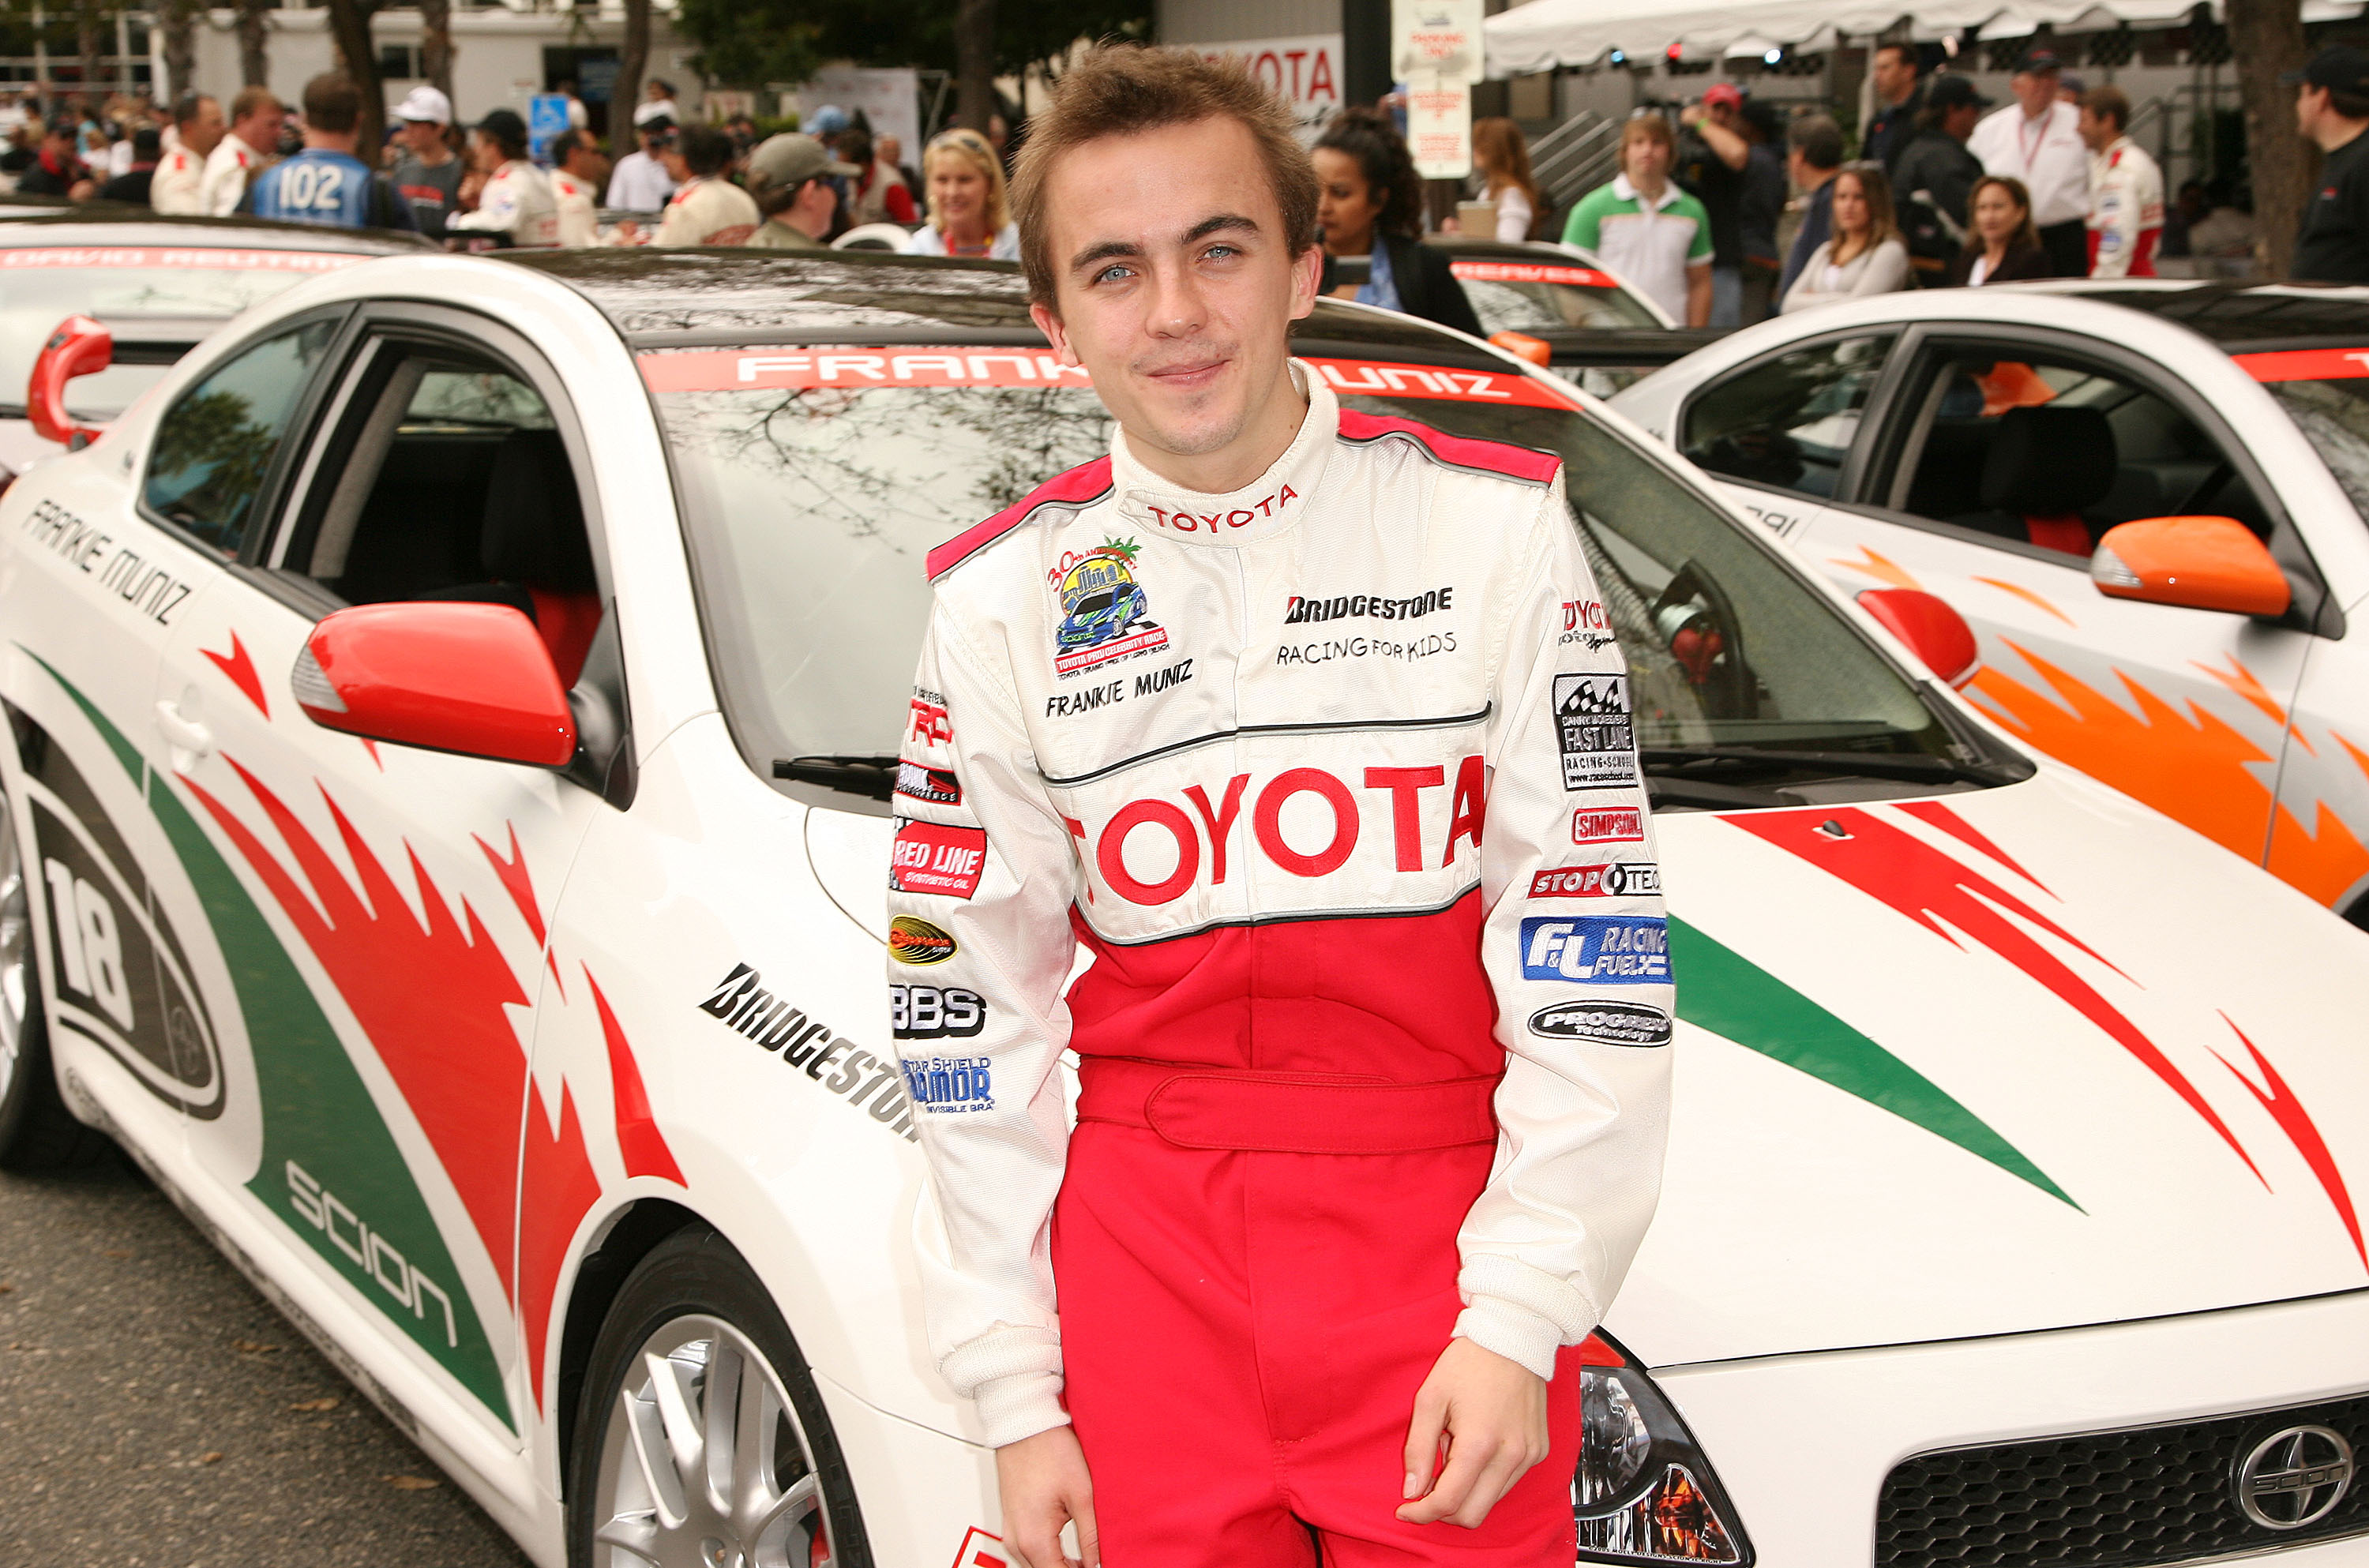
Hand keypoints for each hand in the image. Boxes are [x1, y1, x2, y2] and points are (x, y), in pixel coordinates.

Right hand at [996, 1424, 1099, 1567]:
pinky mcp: (1010, 1522)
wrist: (1024, 1425)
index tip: (1100, 1567)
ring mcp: (1010, 1531)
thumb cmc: (1050, 1450)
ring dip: (1060, 1566)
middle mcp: (1017, 1540)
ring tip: (1086, 1559)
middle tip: (1095, 1563)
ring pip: (1036, 1566)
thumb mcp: (1082, 1495)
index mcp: (1034, 1538)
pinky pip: (1028, 1552)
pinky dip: (1048, 1555)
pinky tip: (1067, 1549)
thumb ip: (1091, 1535)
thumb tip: (1099, 1562)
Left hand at [1396, 1338, 1550, 1528]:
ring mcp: (1528, 1456)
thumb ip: (1419, 1448)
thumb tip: (1412, 1489)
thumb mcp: (1430, 1398)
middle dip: (1444, 1510)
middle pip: (1473, 1515)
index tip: (1406, 1509)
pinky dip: (1486, 1478)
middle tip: (1426, 1485)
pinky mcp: (1539, 1451)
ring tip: (1455, 1450)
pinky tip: (1477, 1446)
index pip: (1449, 1503)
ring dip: (1466, 1490)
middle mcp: (1510, 1456)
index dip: (1422, 1513)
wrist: (1513, 1338)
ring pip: (1491, 1502)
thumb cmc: (1469, 1363)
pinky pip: (1508, 1483)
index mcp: (1479, 1443)